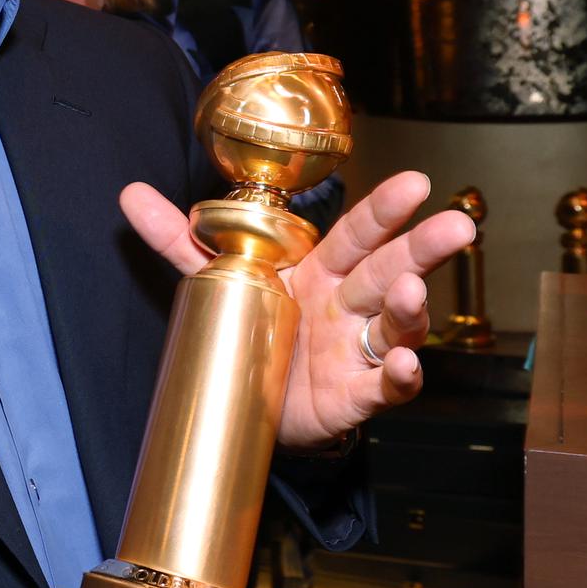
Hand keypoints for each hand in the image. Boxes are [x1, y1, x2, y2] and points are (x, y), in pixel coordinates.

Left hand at [122, 171, 476, 449]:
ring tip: (411, 290)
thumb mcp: (217, 281)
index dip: (383, 209)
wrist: (254, 403)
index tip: (416, 183)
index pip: (356, 233)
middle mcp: (348, 304)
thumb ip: (181, 240)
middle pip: (389, 268)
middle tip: (457, 225)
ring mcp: (358, 349)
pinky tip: (405, 365)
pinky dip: (400, 375)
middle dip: (422, 247)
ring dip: (410, 307)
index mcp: (320, 269)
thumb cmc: (254, 329)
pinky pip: (386, 385)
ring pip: (396, 323)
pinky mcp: (357, 395)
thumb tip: (129, 194)